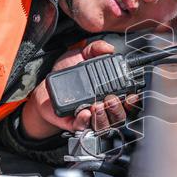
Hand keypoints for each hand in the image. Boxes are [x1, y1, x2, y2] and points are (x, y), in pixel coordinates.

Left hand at [21, 40, 140, 138]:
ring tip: (98, 105)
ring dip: (104, 116)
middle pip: (119, 116)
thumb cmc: (64, 73)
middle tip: (110, 98)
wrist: (44, 86)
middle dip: (118, 109)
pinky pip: (84, 128)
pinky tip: (85, 112)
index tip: (131, 95)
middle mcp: (102, 107)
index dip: (132, 101)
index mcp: (107, 92)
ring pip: (105, 125)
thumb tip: (109, 48)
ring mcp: (90, 117)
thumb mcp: (80, 56)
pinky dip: (86, 121)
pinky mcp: (75, 124)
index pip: (126, 101)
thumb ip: (95, 49)